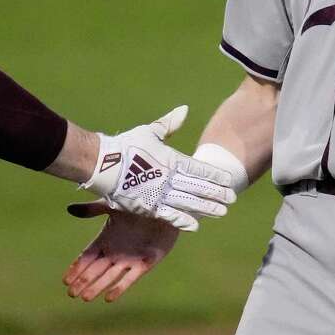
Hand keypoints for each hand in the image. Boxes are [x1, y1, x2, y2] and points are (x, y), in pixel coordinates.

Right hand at [63, 200, 178, 301]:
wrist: (163, 205)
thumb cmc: (137, 202)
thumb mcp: (111, 205)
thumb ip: (92, 209)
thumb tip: (70, 209)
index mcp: (106, 239)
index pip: (87, 257)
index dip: (77, 269)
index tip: (65, 281)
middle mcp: (116, 252)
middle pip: (96, 270)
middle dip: (83, 282)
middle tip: (71, 294)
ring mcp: (130, 258)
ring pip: (110, 276)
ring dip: (97, 287)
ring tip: (85, 298)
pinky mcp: (145, 263)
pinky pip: (130, 278)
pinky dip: (120, 287)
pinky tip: (108, 298)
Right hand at [82, 106, 235, 230]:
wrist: (102, 164)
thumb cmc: (125, 146)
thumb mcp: (149, 132)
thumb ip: (169, 124)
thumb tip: (185, 110)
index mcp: (171, 159)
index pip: (199, 169)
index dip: (214, 176)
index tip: (228, 180)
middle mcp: (169, 178)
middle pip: (198, 187)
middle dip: (216, 193)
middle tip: (232, 199)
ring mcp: (159, 193)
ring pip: (188, 202)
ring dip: (206, 208)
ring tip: (221, 212)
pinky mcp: (148, 206)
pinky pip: (169, 215)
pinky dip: (182, 220)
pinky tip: (195, 225)